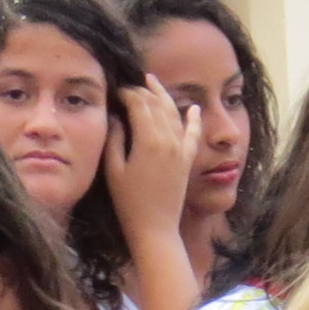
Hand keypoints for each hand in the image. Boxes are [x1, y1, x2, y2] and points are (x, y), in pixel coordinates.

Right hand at [104, 84, 202, 237]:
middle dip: (143, 91)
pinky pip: (193, 134)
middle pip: (157, 105)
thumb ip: (115, 138)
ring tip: (153, 82)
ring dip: (164, 96)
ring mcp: (181, 149)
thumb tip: (116, 116)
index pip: (139, 104)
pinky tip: (194, 108)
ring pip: (174, 114)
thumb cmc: (128, 201)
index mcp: (149, 140)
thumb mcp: (114, 168)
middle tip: (130, 85)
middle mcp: (169, 140)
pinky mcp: (187, 160)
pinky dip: (194, 119)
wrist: (155, 227)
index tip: (116, 90)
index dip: (127, 93)